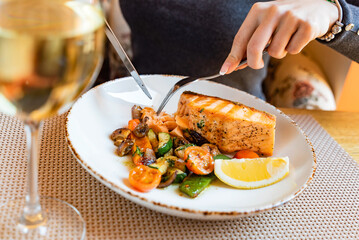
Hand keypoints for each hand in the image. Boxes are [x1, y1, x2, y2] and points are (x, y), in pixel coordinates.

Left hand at [220, 0, 338, 73]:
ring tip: (285, 40)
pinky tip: (297, 37)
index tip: (225, 70)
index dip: (232, 57)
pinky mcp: (307, 26)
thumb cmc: (284, 20)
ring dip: (279, 53)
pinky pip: (293, 50)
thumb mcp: (265, 24)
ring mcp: (291, 17)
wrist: (317, 7)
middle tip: (258, 65)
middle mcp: (273, 11)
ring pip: (275, 52)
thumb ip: (251, 41)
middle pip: (254, 47)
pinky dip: (294, 49)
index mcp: (258, 10)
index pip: (240, 38)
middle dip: (253, 63)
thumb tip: (234, 64)